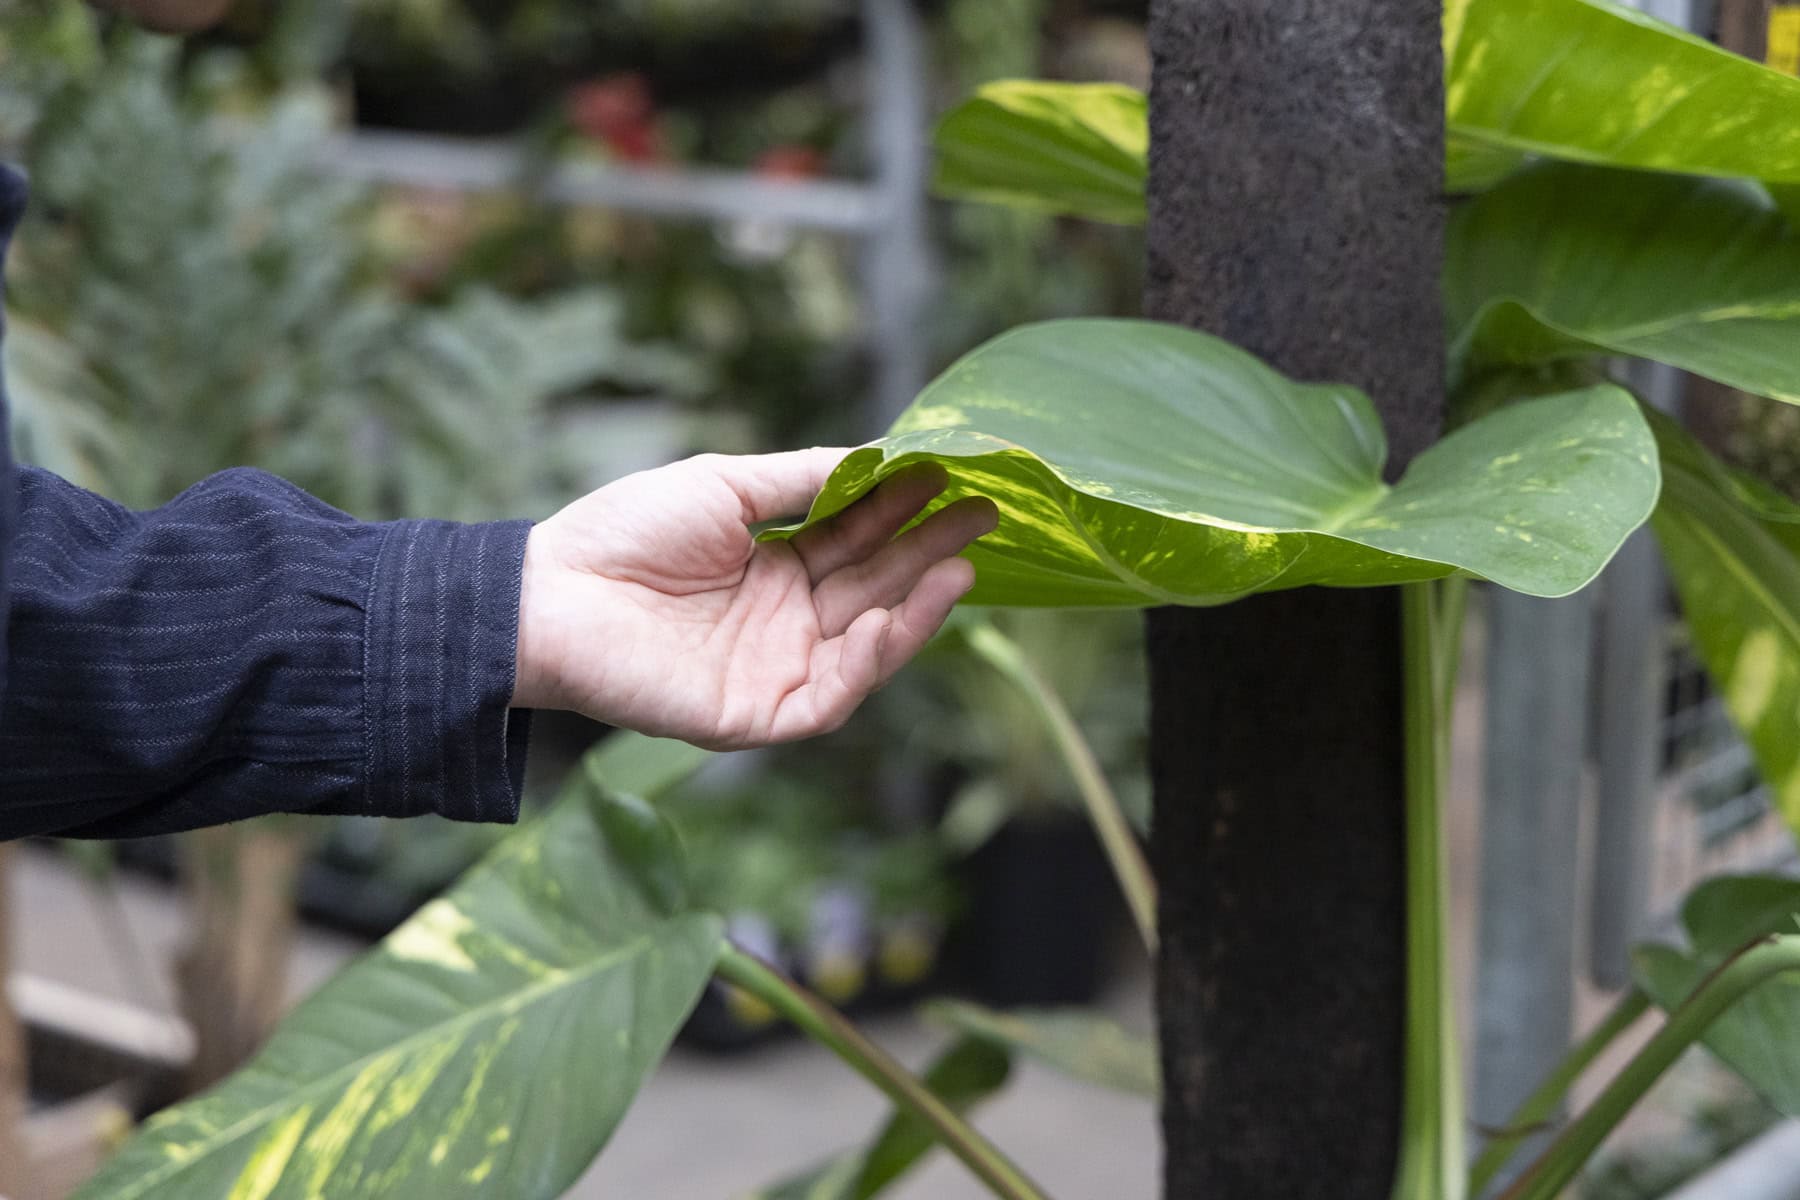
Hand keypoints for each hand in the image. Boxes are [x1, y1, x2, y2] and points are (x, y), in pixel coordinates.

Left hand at [512, 449, 996, 748]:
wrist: (550, 594)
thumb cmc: (623, 532)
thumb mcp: (725, 487)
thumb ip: (802, 479)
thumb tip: (878, 455)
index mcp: (775, 569)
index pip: (859, 541)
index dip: (907, 513)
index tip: (955, 477)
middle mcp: (783, 622)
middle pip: (874, 588)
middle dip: (930, 555)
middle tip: (985, 517)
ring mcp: (772, 670)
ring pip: (864, 648)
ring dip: (915, 612)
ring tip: (959, 568)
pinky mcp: (753, 715)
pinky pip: (826, 698)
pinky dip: (863, 665)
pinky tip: (886, 622)